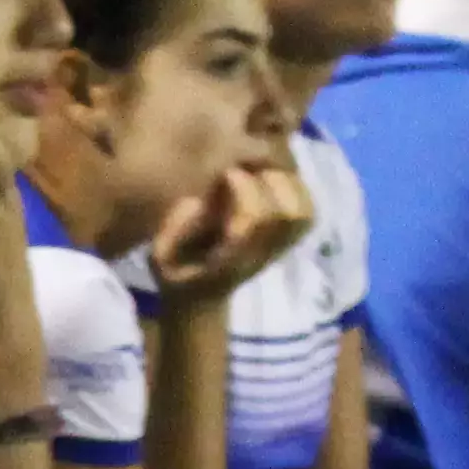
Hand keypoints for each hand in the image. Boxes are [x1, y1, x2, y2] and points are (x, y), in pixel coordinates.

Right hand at [142, 157, 315, 303]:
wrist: (202, 298)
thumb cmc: (178, 272)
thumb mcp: (159, 256)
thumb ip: (173, 229)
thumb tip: (199, 201)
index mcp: (230, 259)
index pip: (255, 220)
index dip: (244, 188)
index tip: (226, 173)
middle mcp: (261, 255)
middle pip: (289, 214)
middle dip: (270, 183)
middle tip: (249, 170)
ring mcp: (279, 250)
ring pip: (304, 212)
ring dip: (288, 185)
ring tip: (263, 173)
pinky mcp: (287, 242)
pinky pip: (308, 212)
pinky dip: (299, 190)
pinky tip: (274, 182)